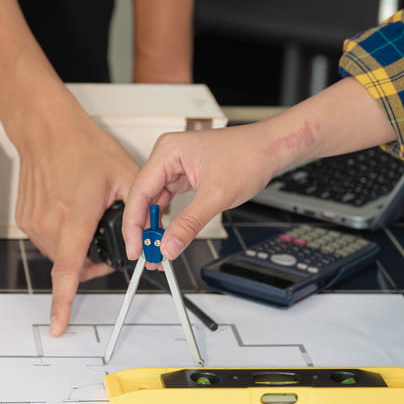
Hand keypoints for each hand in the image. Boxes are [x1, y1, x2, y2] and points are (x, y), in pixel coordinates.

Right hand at [13, 109, 139, 335]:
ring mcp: (34, 222)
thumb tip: (151, 239)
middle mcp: (49, 223)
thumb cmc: (83, 148)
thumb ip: (142, 213)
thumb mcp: (125, 176)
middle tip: (109, 241)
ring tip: (88, 217)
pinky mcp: (26, 219)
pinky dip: (63, 235)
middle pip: (72, 266)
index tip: (58, 325)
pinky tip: (71, 210)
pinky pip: (47, 240)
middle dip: (93, 263)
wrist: (47, 131)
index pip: (68, 271)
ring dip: (77, 248)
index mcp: (75, 217)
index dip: (63, 303)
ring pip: (60, 254)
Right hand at [123, 122, 283, 261]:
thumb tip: (169, 245)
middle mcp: (167, 155)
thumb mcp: (216, 196)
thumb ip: (189, 224)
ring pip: (154, 200)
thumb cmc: (248, 156)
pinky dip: (167, 219)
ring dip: (155, 226)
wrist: (270, 148)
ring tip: (155, 250)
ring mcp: (175, 165)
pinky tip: (165, 235)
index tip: (135, 248)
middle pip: (143, 197)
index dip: (134, 224)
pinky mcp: (184, 174)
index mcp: (168, 151)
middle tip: (145, 255)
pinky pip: (168, 199)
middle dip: (144, 229)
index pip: (140, 192)